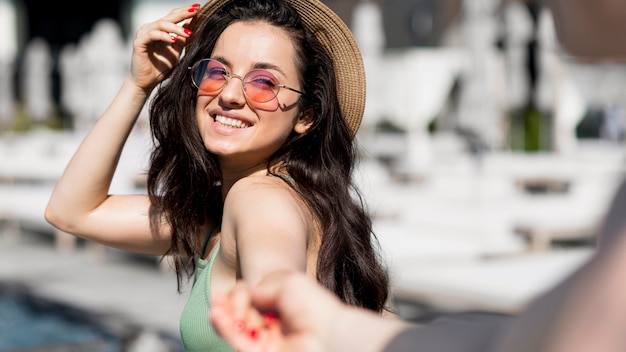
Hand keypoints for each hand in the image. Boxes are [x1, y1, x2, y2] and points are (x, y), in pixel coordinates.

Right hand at [129, 4, 198, 92]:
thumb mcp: (176, 51)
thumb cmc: (160, 67)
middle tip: (195, 11)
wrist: (146, 82)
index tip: (198, 8)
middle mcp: (151, 29)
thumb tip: (192, 25)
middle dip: (183, 14)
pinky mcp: (139, 43)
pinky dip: (163, 36)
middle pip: (168, 18)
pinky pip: (151, 35)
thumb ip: (182, 39)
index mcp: (160, 30)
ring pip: (160, 24)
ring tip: (187, 33)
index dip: (185, 12)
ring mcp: (144, 35)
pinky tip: (172, 39)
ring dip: (175, 28)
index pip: (173, 16)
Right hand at [211, 273, 340, 351]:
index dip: (237, 298)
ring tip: (214, 311)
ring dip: (223, 321)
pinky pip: (240, 343)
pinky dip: (227, 331)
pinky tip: (219, 317)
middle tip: (216, 302)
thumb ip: (259, 289)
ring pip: (237, 332)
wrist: (330, 333)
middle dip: (227, 309)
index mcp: (283, 306)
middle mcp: (275, 325)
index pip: (252, 301)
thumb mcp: (286, 284)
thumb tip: (243, 293)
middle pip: (242, 318)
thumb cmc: (314, 306)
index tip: (228, 293)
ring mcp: (269, 342)